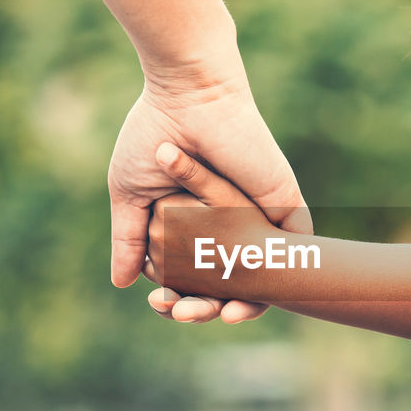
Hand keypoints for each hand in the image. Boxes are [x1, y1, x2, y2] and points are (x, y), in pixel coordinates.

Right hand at [108, 60, 310, 322]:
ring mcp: (260, 218)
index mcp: (196, 223)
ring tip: (215, 314)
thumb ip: (129, 239)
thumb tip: (120, 283)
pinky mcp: (285, 206)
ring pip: (260, 279)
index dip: (179, 298)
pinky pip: (290, 257)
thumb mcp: (131, 195)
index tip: (160, 304)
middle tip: (182, 314)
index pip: (193, 276)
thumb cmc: (154, 134)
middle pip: (227, 285)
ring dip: (239, 305)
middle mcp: (231, 225)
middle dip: (205, 308)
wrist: (190, 95)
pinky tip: (246, 302)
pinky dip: (273, 285)